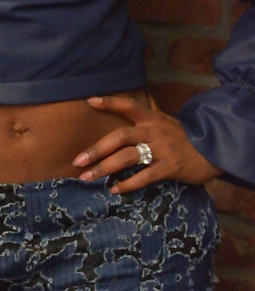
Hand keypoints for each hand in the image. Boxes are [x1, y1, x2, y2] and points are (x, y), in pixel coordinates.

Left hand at [74, 93, 217, 191]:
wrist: (213, 152)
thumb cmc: (183, 138)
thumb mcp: (166, 122)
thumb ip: (149, 116)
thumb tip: (135, 106)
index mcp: (152, 119)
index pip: (129, 106)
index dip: (110, 102)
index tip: (90, 101)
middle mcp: (155, 131)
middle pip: (120, 136)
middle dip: (96, 149)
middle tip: (78, 160)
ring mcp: (162, 149)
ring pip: (128, 157)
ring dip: (105, 168)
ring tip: (87, 177)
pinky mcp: (170, 167)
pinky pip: (145, 176)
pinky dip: (128, 184)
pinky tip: (114, 190)